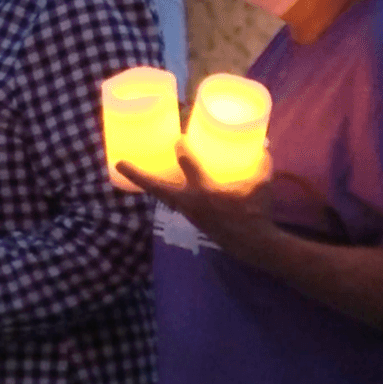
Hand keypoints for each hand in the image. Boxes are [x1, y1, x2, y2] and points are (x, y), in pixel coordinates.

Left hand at [116, 151, 281, 267]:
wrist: (252, 244)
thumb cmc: (256, 212)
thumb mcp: (262, 185)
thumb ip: (261, 162)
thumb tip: (262, 143)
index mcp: (207, 192)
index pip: (189, 166)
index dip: (181, 151)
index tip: (177, 139)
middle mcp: (192, 202)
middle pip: (158, 188)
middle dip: (138, 175)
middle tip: (120, 163)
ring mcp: (189, 212)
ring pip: (162, 195)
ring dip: (147, 183)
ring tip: (131, 170)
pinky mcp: (191, 218)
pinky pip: (172, 201)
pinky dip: (163, 191)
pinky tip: (161, 183)